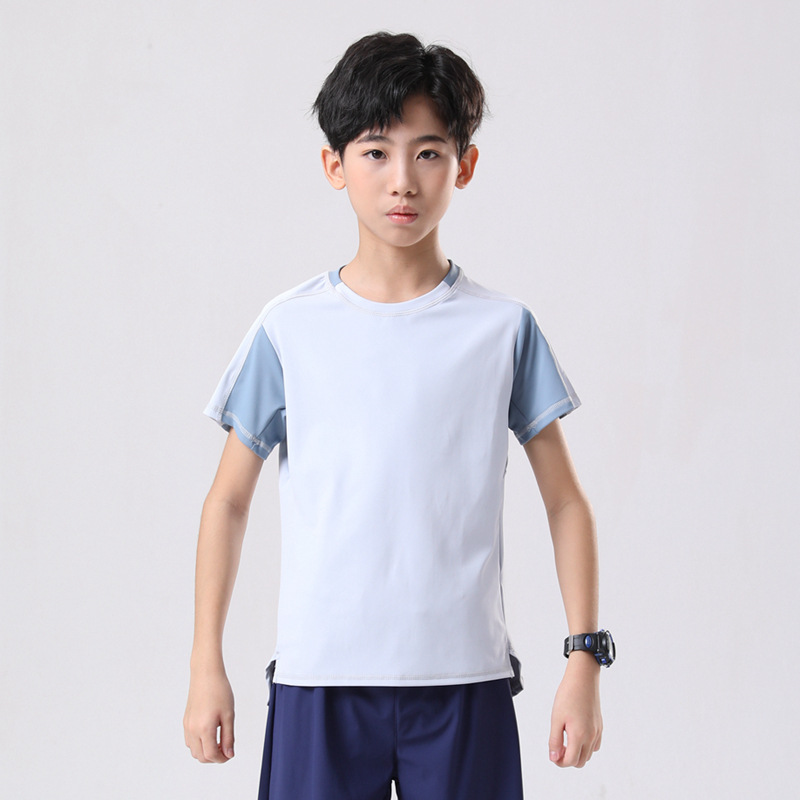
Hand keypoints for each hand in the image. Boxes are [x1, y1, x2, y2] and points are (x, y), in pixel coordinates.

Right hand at [183, 668, 235, 762]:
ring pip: (194, 750)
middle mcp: (192, 729)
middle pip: (201, 756)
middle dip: (214, 757)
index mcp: (204, 728)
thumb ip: (229, 737)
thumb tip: (229, 754)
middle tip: (226, 749)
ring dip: (205, 751)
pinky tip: (210, 734)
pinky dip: (199, 744)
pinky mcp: (185, 721)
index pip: (211, 755)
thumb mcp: (229, 715)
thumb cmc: (219, 690)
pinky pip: (190, 741)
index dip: (222, 759)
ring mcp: (187, 725)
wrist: (206, 674)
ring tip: (219, 741)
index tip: (230, 754)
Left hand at [548, 652, 602, 767]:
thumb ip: (555, 740)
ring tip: (565, 740)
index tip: (552, 755)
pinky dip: (586, 746)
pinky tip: (576, 736)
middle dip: (568, 759)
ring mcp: (597, 731)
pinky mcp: (600, 725)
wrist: (582, 678)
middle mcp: (591, 736)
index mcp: (580, 736)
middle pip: (581, 761)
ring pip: (589, 754)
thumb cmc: (568, 695)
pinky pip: (595, 745)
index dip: (559, 762)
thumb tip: (554, 757)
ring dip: (577, 753)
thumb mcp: (556, 718)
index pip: (571, 761)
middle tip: (557, 748)